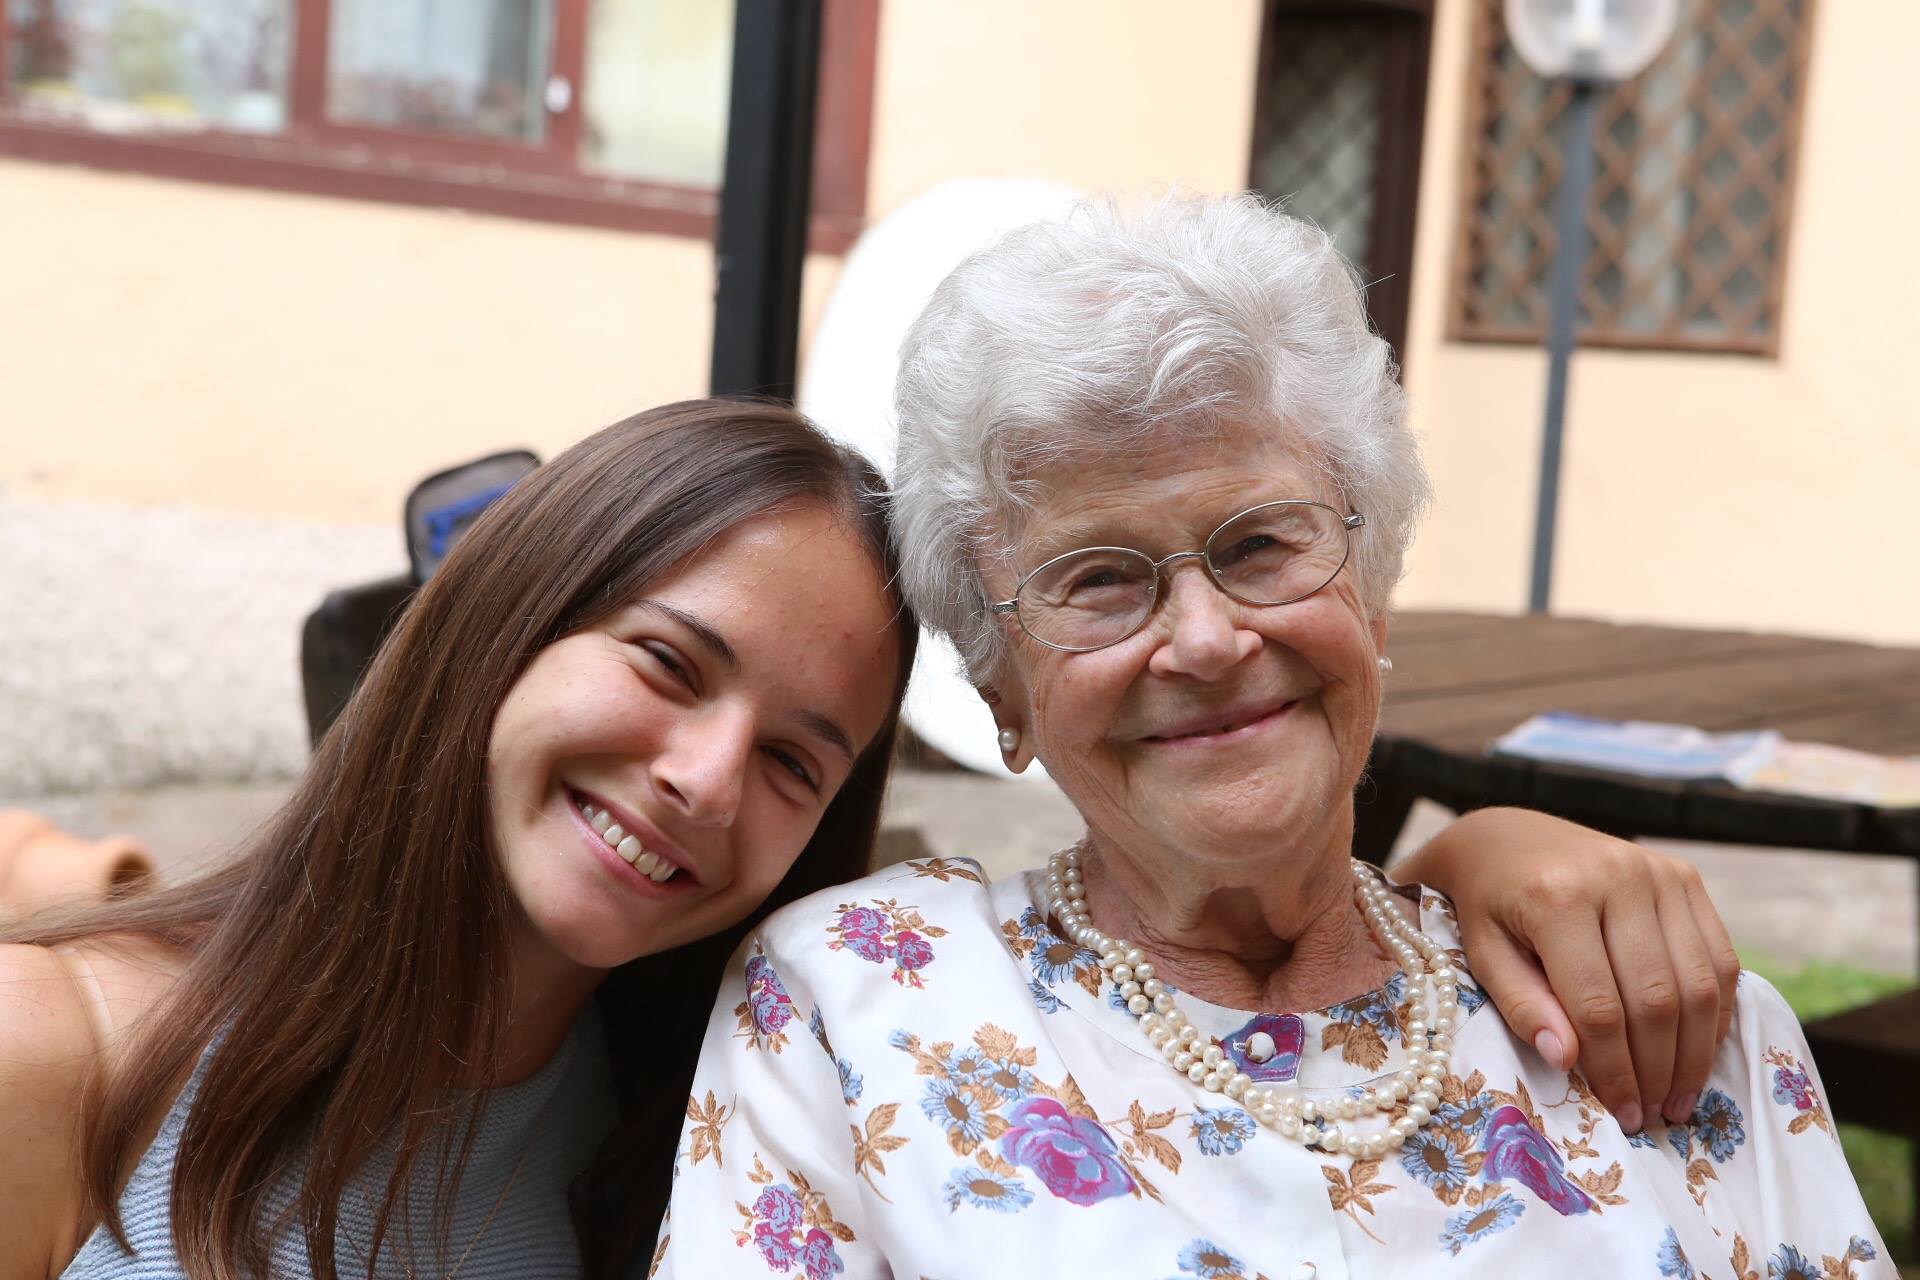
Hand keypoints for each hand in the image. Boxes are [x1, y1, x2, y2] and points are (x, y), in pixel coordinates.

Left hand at [1396, 807, 1739, 1131]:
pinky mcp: (1684, 875)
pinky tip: (1698, 1052)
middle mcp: (1616, 877)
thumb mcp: (1483, 955)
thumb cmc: (1487, 907)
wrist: (1506, 839)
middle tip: (1655, 1116)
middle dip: (1658, 1069)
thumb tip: (1566, 1062)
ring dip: (1694, 1051)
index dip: (1615, 1069)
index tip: (1622, 1114)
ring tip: (1678, 1098)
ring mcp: (1657, 872)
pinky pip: (1718, 956)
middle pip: (1656, 998)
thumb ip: (1522, 1005)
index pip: (1598, 1005)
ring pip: (1697, 982)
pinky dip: (1714, 1012)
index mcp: (1557, 896)